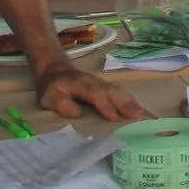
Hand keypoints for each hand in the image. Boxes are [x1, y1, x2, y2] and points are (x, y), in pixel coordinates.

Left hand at [34, 64, 148, 121]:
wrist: (56, 70)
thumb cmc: (52, 87)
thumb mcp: (48, 96)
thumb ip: (61, 103)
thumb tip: (77, 112)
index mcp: (80, 85)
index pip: (95, 95)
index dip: (104, 105)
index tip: (114, 118)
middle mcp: (94, 83)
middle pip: (111, 92)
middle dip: (124, 103)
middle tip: (137, 115)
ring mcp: (101, 83)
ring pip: (117, 91)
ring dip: (129, 101)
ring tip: (140, 113)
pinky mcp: (104, 87)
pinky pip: (118, 92)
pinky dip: (128, 99)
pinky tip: (136, 107)